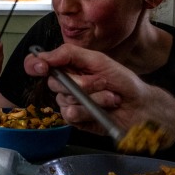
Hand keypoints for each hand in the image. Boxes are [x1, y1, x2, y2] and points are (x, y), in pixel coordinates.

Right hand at [25, 44, 174, 145]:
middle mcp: (65, 85)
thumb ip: (69, 54)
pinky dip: (91, 110)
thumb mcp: (98, 59)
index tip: (42, 66)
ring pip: (65, 100)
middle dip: (81, 82)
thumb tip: (44, 55)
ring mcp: (69, 103)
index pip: (38, 64)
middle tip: (102, 81)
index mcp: (67, 67)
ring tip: (109, 96)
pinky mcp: (76, 121)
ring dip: (92, 97)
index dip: (34, 64)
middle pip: (53, 83)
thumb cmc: (122, 81)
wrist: (140, 105)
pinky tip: (104, 108)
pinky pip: (72, 114)